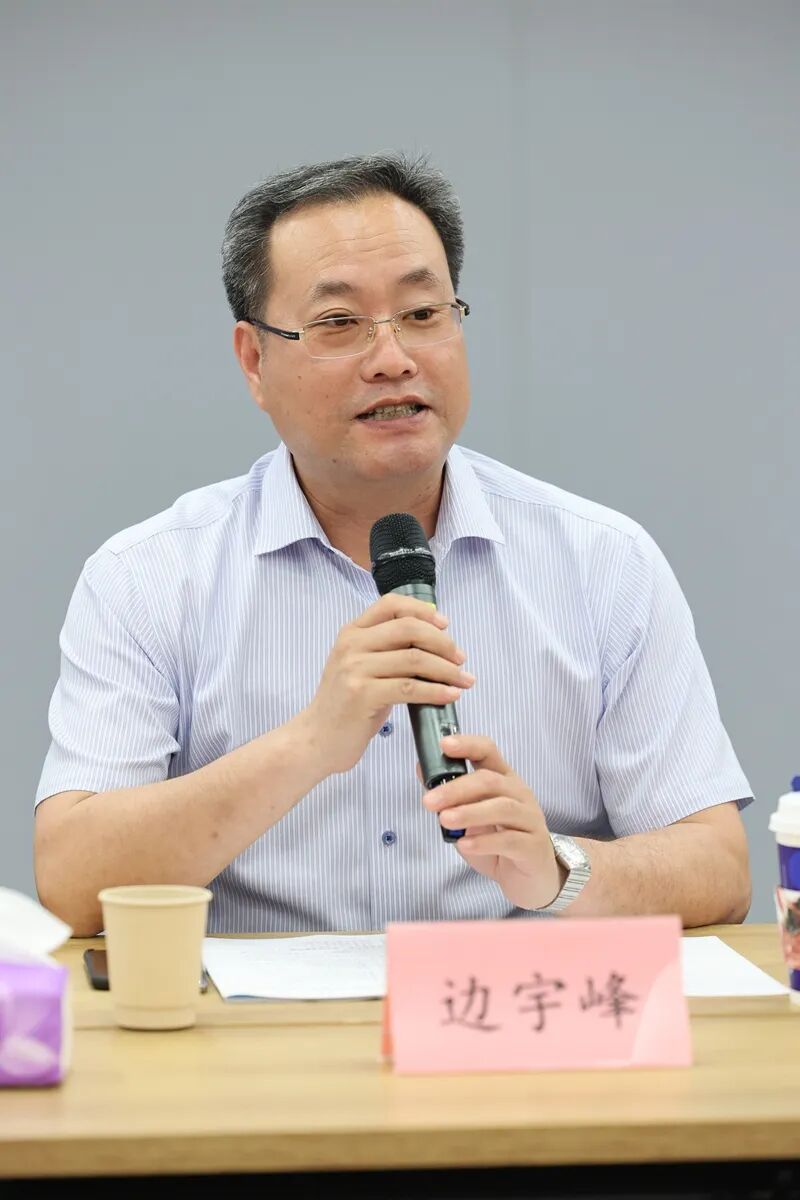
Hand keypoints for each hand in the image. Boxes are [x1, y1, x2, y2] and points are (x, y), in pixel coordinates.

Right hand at [301, 594, 475, 775]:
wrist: (317, 739)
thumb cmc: (347, 705)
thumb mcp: (362, 667)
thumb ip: (388, 649)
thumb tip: (435, 640)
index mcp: (352, 632)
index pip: (391, 604)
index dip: (423, 610)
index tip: (445, 625)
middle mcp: (351, 645)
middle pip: (409, 628)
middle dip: (443, 642)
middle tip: (461, 659)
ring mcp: (355, 669)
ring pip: (414, 659)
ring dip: (447, 670)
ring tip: (464, 680)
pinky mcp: (362, 695)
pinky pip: (409, 688)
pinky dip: (436, 691)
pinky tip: (450, 696)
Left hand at [421, 734, 564, 910]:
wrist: (530, 877)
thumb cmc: (498, 842)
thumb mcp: (469, 817)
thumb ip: (450, 797)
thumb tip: (423, 770)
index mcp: (504, 779)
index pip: (488, 751)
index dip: (467, 745)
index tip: (444, 745)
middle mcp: (519, 794)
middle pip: (490, 781)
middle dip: (457, 788)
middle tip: (430, 801)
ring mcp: (530, 819)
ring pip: (502, 808)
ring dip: (469, 813)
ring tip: (445, 820)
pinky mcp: (532, 846)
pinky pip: (509, 840)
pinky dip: (484, 841)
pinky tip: (465, 844)